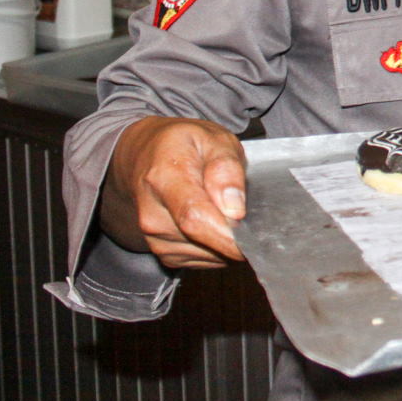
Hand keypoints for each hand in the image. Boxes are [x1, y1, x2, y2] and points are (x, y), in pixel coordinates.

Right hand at [100, 116, 246, 268]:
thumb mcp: (215, 140)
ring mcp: (154, 237)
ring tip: (228, 209)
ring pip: (207, 254)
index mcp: (165, 178)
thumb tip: (235, 210)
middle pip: (202, 240)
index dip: (226, 234)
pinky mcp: (164, 253)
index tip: (253, 239)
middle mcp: (152, 214)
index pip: (193, 217)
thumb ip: (227, 170)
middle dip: (236, 234)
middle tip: (250, 210)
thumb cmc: (186, 145)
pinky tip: (218, 223)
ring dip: (228, 240)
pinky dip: (220, 247)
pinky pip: (204, 260)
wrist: (148, 156)